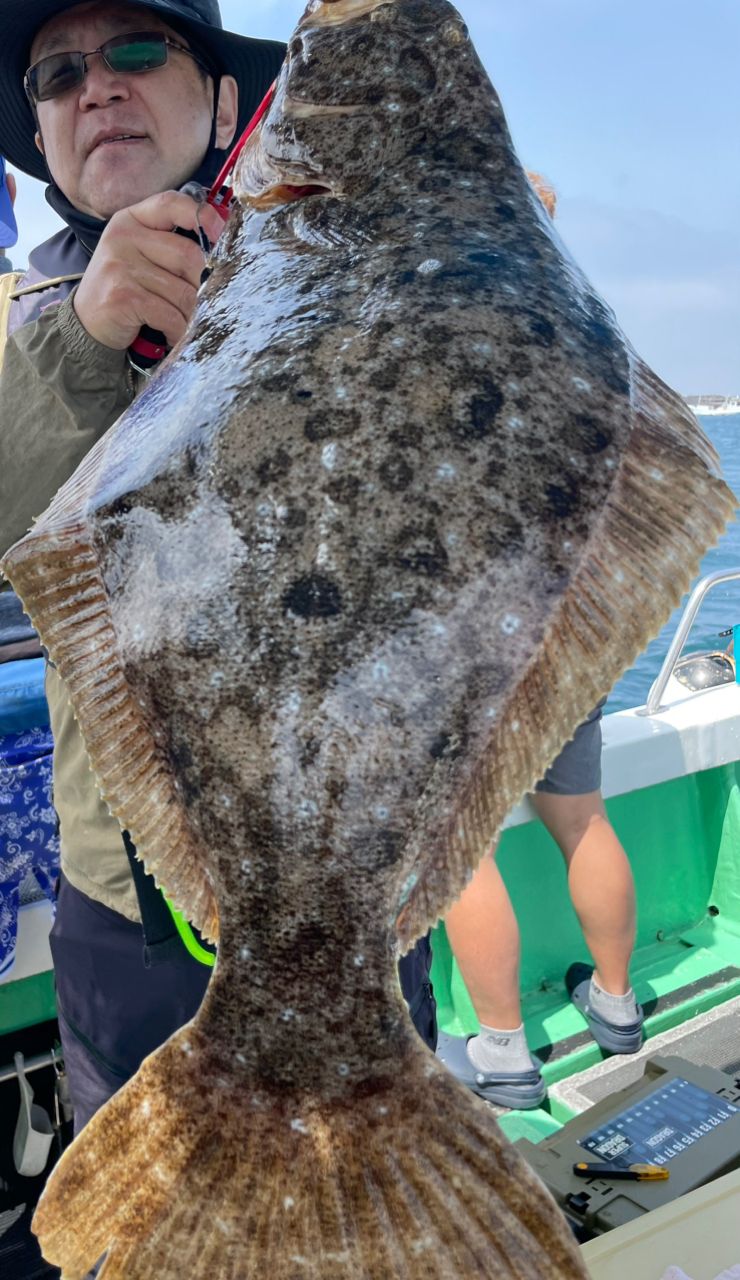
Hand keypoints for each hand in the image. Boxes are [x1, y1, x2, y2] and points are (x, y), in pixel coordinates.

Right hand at [73, 190, 226, 350]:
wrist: (86, 324)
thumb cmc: (124, 289)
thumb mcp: (141, 256)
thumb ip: (171, 246)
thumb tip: (221, 257)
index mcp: (131, 220)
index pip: (172, 203)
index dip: (202, 215)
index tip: (220, 233)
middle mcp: (123, 237)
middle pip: (188, 256)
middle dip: (201, 287)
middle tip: (199, 304)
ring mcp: (120, 265)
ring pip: (183, 291)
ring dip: (189, 315)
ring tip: (183, 323)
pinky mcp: (122, 295)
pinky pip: (170, 314)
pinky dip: (177, 330)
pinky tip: (171, 334)